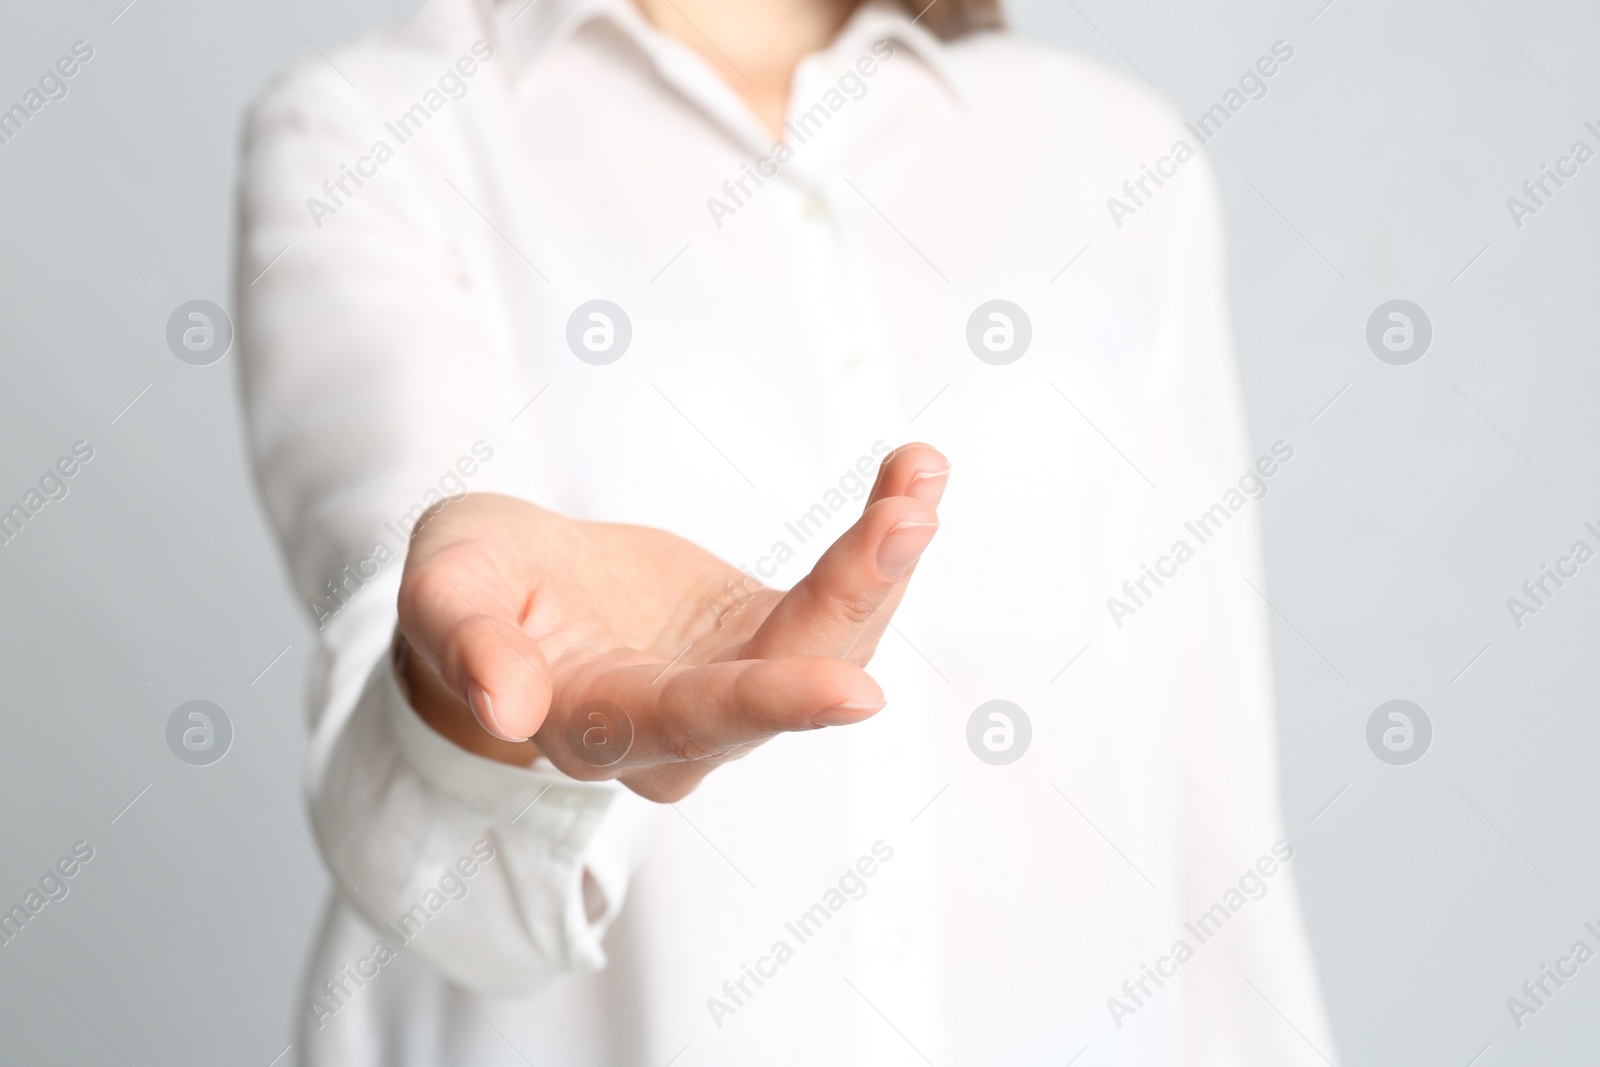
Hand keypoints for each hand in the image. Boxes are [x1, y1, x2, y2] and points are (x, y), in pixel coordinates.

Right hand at [395, 443, 948, 801]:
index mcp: (600, 723)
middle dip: (857, 597)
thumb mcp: (448, 591)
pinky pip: (838, 601)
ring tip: (921, 472)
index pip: (692, 720)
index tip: (857, 692)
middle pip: (789, 676)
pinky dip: (877, 545)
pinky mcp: (765, 641)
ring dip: (883, 561)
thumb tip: (505, 711)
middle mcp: (685, 729)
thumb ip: (468, 643)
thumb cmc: (473, 590)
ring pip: (832, 640)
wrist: (513, 593)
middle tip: (911, 513)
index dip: (772, 703)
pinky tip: (912, 477)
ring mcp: (736, 686)